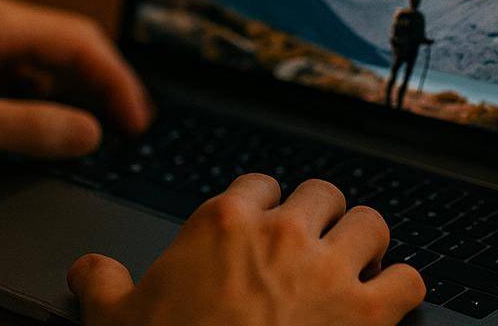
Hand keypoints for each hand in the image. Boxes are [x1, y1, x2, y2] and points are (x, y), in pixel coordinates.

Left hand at [0, 0, 151, 159]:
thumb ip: (30, 127)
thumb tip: (89, 133)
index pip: (81, 41)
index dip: (117, 80)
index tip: (137, 121)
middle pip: (71, 45)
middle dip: (105, 82)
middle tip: (132, 126)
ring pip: (48, 60)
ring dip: (78, 91)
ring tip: (102, 128)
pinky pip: (24, 73)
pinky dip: (49, 97)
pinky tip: (53, 126)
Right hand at [67, 174, 424, 325]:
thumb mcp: (115, 320)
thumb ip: (101, 283)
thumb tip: (88, 268)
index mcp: (223, 222)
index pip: (260, 184)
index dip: (264, 206)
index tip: (264, 225)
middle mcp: (281, 233)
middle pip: (322, 193)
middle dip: (321, 217)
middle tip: (314, 245)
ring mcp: (328, 270)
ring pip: (370, 223)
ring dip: (366, 243)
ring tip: (359, 263)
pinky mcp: (367, 314)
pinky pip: (409, 279)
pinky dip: (404, 287)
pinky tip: (390, 298)